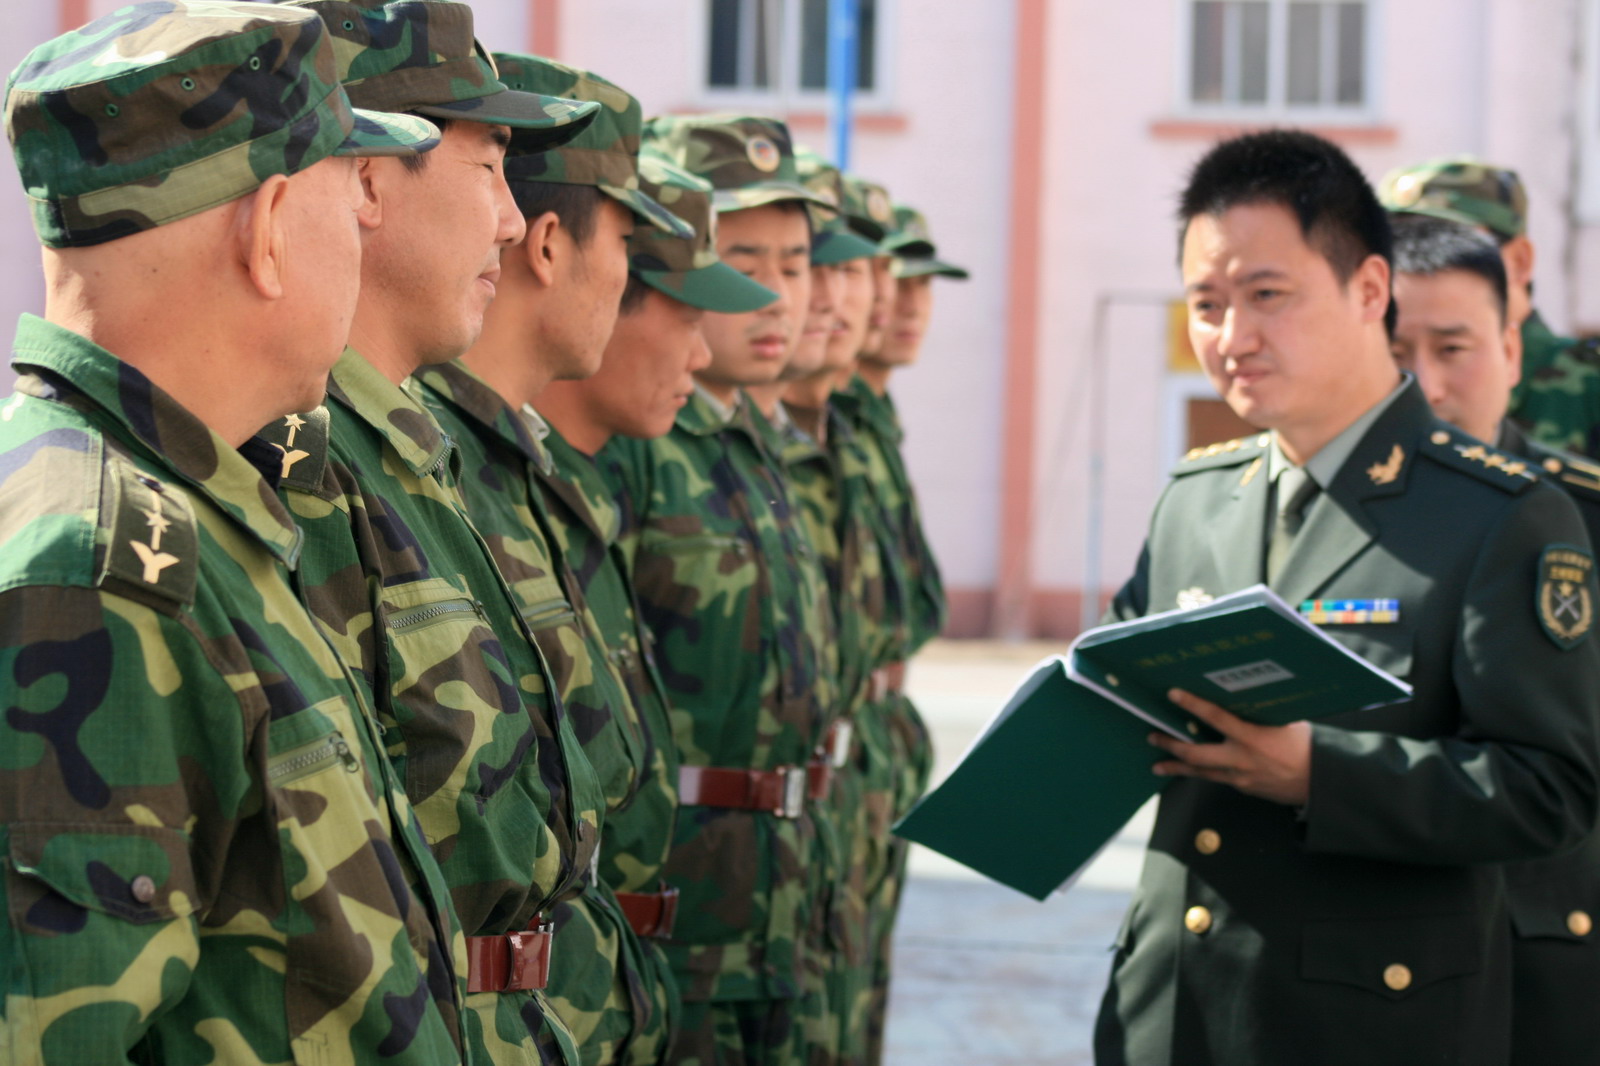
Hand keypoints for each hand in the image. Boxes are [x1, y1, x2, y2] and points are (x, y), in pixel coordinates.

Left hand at [1149, 688, 1312, 805]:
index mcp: (1252, 738)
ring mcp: (1240, 778)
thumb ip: (1259, 713)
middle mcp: (1241, 760)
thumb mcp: (1285, 722)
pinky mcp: (1243, 789)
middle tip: (1152, 737)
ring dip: (1177, 767)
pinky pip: (1217, 779)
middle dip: (1171, 746)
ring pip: (1201, 773)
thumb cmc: (1305, 746)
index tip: (1174, 694)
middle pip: (1196, 754)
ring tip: (1157, 765)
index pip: (1216, 718)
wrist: (1321, 782)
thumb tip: (1240, 696)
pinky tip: (1190, 770)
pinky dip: (1202, 774)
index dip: (1193, 705)